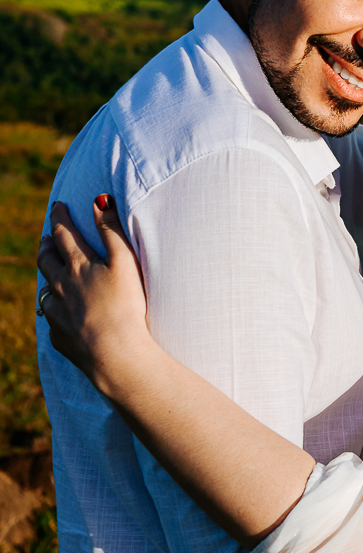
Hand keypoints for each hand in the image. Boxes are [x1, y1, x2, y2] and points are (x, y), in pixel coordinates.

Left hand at [37, 197, 150, 394]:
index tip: (57, 206)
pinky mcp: (61, 336)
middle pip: (47, 260)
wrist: (115, 353)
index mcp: (77, 265)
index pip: (64, 234)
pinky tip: (63, 313)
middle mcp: (61, 286)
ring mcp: (58, 313)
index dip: (60, 217)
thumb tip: (99, 199)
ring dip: (48, 277)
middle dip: (47, 245)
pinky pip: (54, 319)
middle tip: (47, 237)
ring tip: (52, 273)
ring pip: (46, 289)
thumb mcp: (124, 260)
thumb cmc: (125, 305)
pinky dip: (56, 310)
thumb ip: (111, 229)